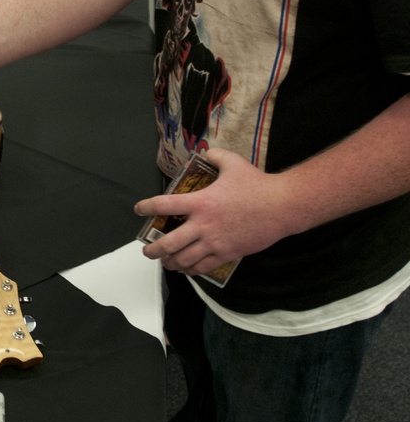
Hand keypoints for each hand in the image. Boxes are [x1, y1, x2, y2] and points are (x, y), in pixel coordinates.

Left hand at [136, 148, 292, 276]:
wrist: (281, 207)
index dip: (147, 208)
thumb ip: (216, 156)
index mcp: (201, 202)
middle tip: (147, 250)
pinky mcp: (227, 254)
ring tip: (165, 261)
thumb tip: (206, 152)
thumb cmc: (257, 185)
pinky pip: (203, 266)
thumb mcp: (233, 163)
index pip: (165, 205)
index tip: (139, 210)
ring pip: (184, 259)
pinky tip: (186, 268)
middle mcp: (203, 225)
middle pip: (169, 242)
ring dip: (170, 262)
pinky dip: (191, 269)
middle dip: (153, 249)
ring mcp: (215, 242)